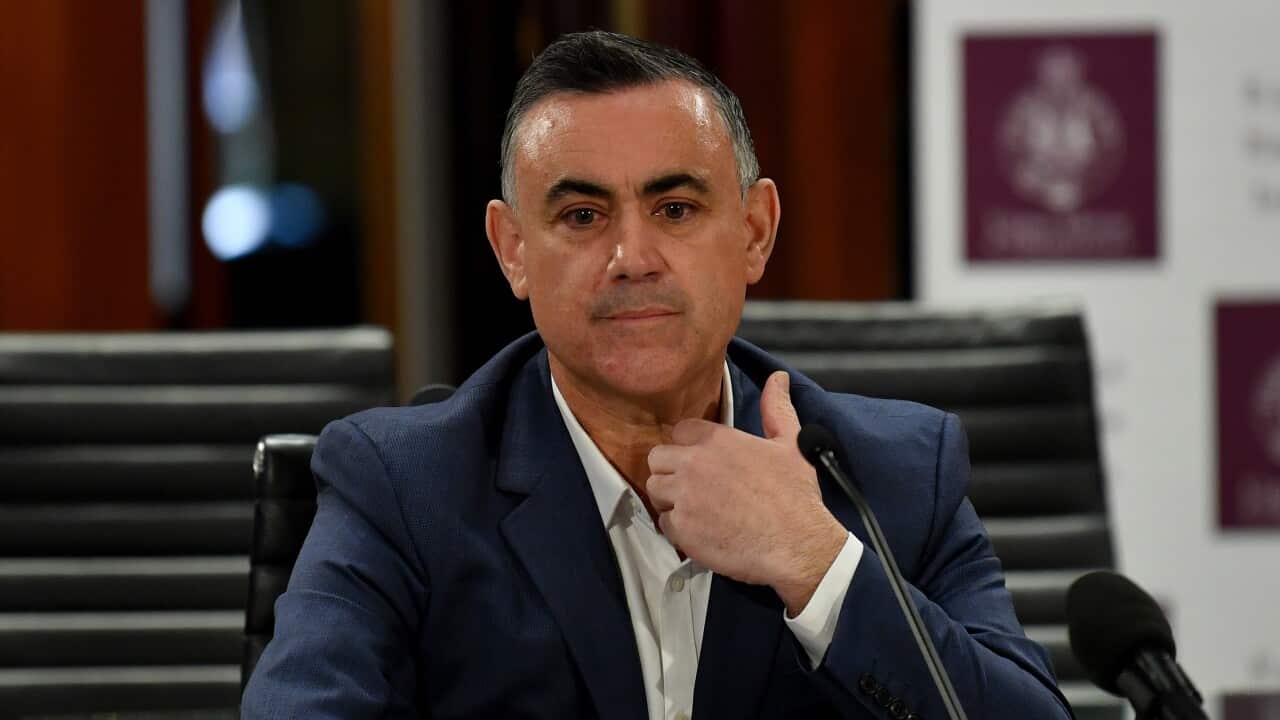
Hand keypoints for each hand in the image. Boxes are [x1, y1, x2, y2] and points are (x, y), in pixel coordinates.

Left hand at [646, 371, 847, 614]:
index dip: (688, 447)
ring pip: (655, 490)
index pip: (679, 431)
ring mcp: (684, 496)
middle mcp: (693, 463)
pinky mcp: (681, 528)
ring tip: (697, 510)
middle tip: (694, 487)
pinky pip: (664, 523)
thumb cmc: (795, 494)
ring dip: (670, 499)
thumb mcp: (790, 444)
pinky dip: (678, 529)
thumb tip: (778, 378)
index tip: (703, 462)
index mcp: (716, 439)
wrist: (797, 544)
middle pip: (656, 459)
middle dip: (671, 471)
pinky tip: (702, 532)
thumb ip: (776, 408)